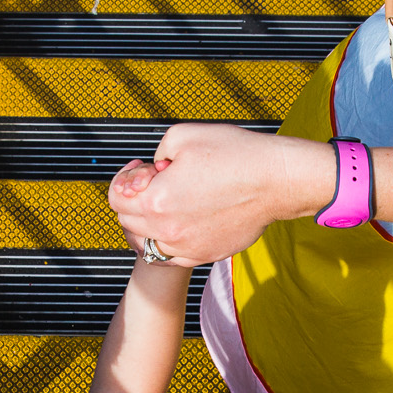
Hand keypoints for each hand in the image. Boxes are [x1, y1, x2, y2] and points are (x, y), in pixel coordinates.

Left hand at [107, 125, 334, 264]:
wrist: (276, 180)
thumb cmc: (236, 155)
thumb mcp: (181, 136)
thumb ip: (155, 154)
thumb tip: (154, 169)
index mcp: (156, 200)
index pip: (116, 198)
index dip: (125, 178)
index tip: (142, 170)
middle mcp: (168, 230)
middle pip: (128, 221)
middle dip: (135, 199)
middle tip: (157, 182)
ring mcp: (187, 247)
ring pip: (147, 243)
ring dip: (147, 224)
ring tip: (165, 205)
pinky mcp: (206, 255)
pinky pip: (171, 257)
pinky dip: (167, 242)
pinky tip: (178, 224)